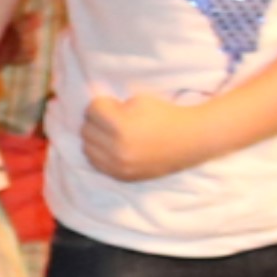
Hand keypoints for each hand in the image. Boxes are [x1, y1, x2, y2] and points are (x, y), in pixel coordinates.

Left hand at [73, 91, 206, 182]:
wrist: (189, 140)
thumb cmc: (164, 115)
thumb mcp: (138, 101)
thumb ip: (113, 105)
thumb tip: (92, 111)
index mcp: (120, 127)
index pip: (92, 110)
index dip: (102, 103)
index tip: (112, 104)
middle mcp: (117, 149)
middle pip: (86, 130)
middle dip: (96, 120)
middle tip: (110, 118)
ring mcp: (119, 166)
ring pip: (87, 148)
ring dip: (95, 138)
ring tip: (109, 132)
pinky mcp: (123, 176)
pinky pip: (96, 164)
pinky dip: (99, 154)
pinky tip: (110, 147)